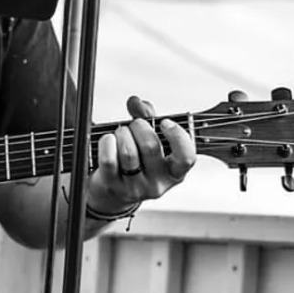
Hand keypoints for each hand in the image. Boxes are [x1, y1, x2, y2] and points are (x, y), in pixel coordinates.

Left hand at [86, 95, 194, 215]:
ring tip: (120, 133)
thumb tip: (136, 102)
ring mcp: (135, 188)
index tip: (165, 122)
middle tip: (134, 125)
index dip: (177, 136)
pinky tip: (108, 140)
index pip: (186, 157)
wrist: (113, 190)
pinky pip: (109, 160)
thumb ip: (146, 116)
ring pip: (128, 152)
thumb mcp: (149, 139)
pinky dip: (107, 143)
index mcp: (174, 173)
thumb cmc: (137, 160)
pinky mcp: (114, 187)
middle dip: (139, 126)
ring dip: (122, 133)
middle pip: (150, 146)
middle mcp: (158, 183)